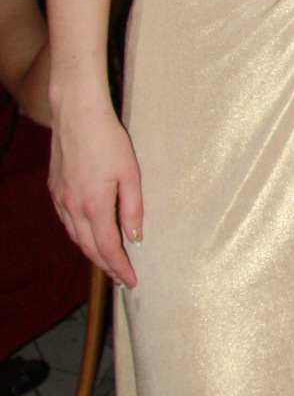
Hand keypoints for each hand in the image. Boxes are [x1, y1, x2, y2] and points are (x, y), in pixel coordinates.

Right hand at [50, 97, 143, 286]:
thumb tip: (135, 238)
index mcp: (94, 206)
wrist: (77, 114)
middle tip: (121, 279)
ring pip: (75, 236)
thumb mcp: (130, 174)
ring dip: (91, 252)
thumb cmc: (108, 140)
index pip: (108, 249)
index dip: (120, 268)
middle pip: (89, 248)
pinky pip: (66, 221)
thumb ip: (133, 209)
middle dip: (106, 266)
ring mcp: (60, 198)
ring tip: (107, 262)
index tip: (131, 280)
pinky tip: (88, 234)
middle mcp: (73, 207)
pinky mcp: (55, 188)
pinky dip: (79, 234)